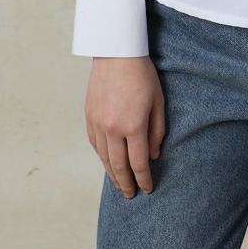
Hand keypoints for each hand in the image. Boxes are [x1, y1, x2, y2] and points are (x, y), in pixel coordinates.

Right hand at [85, 56, 165, 197]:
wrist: (116, 53)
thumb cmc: (142, 74)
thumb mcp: (158, 101)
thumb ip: (157, 130)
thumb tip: (153, 155)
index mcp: (134, 125)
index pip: (138, 162)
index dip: (143, 178)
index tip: (147, 189)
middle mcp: (113, 128)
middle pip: (119, 166)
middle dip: (126, 183)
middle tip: (131, 195)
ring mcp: (98, 123)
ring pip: (104, 157)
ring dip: (112, 174)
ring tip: (119, 184)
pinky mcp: (89, 116)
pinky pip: (94, 144)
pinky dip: (101, 156)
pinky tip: (107, 162)